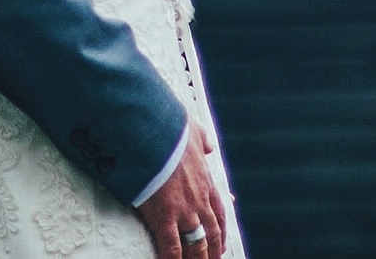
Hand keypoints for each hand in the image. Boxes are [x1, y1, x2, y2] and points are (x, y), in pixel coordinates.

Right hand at [139, 134, 227, 258]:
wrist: (153, 133)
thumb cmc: (171, 131)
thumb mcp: (193, 132)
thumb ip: (203, 141)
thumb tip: (209, 146)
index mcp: (206, 182)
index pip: (220, 211)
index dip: (222, 230)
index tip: (222, 242)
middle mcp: (199, 200)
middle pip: (211, 233)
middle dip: (213, 250)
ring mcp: (184, 211)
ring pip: (196, 244)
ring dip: (198, 258)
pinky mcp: (165, 217)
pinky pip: (172, 247)